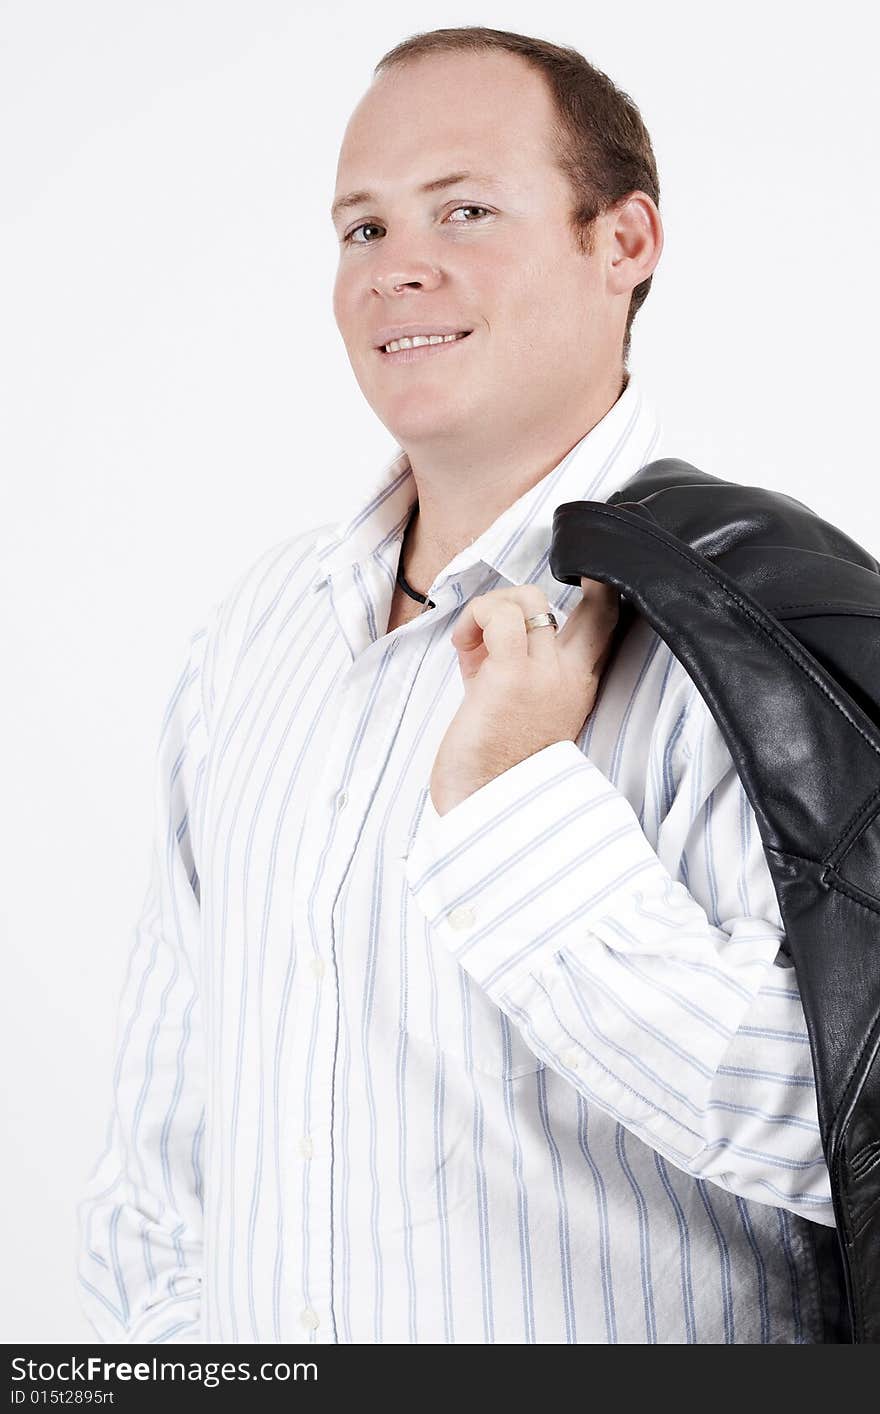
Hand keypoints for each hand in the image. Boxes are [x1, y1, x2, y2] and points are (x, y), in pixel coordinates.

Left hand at [430, 578, 620, 814]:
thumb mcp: (518, 704)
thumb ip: (512, 661)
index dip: (601, 589)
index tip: (574, 582)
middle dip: (568, 583)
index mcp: (581, 685)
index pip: (610, 624)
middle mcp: (572, 677)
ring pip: (530, 598)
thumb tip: (487, 627)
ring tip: (472, 640)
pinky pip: (497, 615)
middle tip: (518, 607)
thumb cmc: (495, 761)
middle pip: (599, 603)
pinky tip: (462, 644)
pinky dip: (476, 616)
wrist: (485, 806)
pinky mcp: (511, 675)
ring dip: (494, 605)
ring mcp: (545, 674)